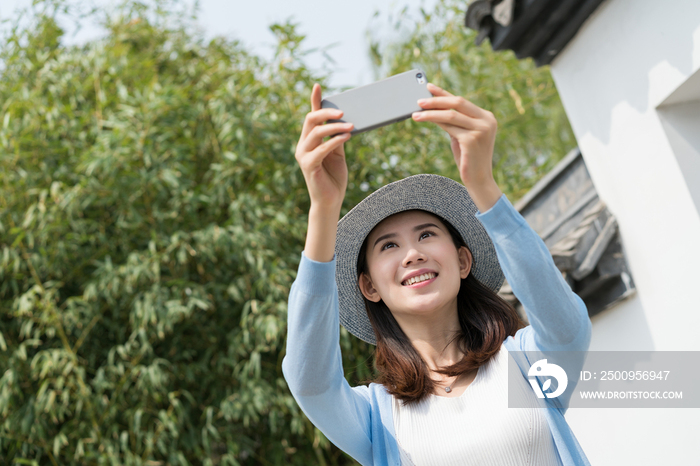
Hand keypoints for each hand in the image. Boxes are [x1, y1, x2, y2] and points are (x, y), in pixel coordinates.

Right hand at [295, 83, 352, 210]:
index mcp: (309, 141)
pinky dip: (334, 140)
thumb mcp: (338, 153)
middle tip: (344, 111)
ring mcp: (304, 155)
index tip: (318, 86)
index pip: (311, 117)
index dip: (314, 101)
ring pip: (316, 132)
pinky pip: (321, 148)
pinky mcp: (309, 165)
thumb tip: (344, 121)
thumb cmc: (334, 177)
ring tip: (351, 126)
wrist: (330, 201)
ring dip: (335, 126)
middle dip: (327, 113)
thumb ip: (337, 137)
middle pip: (311, 120)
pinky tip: (347, 136)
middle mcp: (302, 146)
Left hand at [412, 83, 501, 210]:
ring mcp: (481, 129)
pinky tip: (423, 120)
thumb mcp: (461, 136)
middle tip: (419, 100)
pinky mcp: (472, 140)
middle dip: (436, 100)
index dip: (444, 93)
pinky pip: (449, 127)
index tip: (429, 87)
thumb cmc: (468, 159)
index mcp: (486, 117)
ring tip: (416, 113)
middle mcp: (487, 121)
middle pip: (458, 103)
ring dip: (431, 113)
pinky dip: (434, 121)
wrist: (479, 180)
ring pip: (451, 114)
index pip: (462, 101)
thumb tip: (434, 109)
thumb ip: (454, 122)